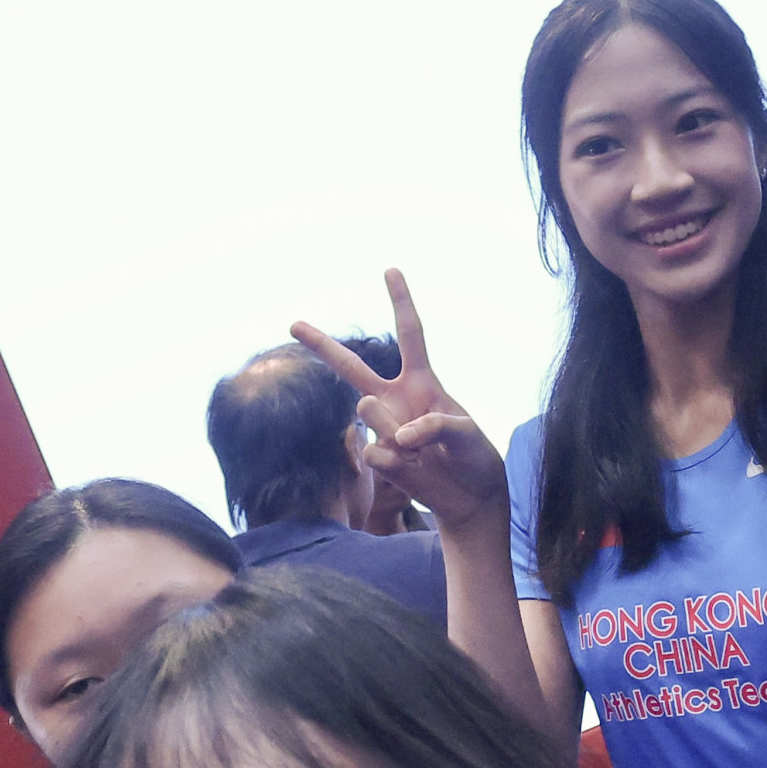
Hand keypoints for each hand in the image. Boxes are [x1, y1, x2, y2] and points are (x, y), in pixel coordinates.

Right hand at [296, 272, 506, 532]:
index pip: (410, 334)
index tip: (390, 269)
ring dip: (396, 429)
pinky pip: (376, 452)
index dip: (400, 301)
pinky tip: (415, 469)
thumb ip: (435, 426)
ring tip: (422, 451)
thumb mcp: (467, 433)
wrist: (471, 498)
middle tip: (293, 323)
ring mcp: (383, 428)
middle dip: (321, 344)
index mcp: (421, 381)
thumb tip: (400, 438)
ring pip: (369, 412)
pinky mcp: (379, 459)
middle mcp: (395, 400)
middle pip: (352, 367)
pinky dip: (399, 462)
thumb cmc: (474, 457)